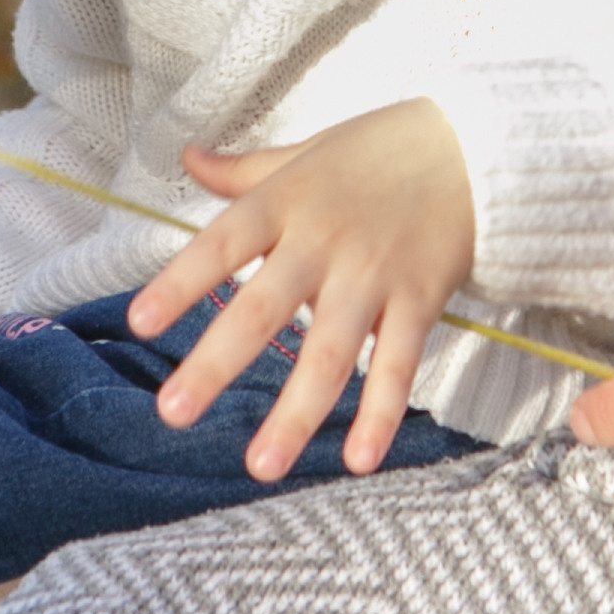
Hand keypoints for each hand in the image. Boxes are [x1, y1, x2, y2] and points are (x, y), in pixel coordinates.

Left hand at [127, 99, 475, 482]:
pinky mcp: (420, 300)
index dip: (181, 282)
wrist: (476, 147)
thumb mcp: (304, 154)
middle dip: (218, 362)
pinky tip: (357, 461)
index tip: (138, 323)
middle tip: (173, 412)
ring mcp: (373, 275)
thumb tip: (186, 157)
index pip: (221, 244)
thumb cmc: (377, 150)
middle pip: (265, 307)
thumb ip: (245, 170)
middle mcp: (324, 241)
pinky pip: (398, 365)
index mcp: (286, 202)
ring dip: (295, 413)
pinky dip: (380, 414)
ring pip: (331, 353)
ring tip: (260, 466)